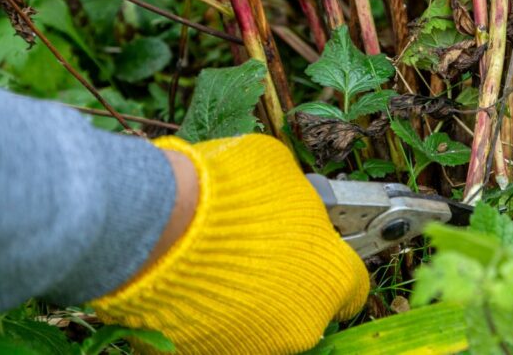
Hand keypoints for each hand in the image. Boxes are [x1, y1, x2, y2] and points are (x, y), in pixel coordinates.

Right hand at [93, 135, 368, 354]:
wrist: (158, 222)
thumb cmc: (232, 190)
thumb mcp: (283, 174)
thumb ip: (299, 201)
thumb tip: (294, 202)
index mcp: (333, 278)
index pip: (353, 283)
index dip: (331, 264)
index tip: (315, 254)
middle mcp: (303, 325)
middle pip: (307, 308)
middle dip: (289, 284)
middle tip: (258, 254)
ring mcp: (254, 347)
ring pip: (262, 327)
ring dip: (251, 303)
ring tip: (220, 268)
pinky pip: (217, 336)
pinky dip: (211, 316)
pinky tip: (194, 285)